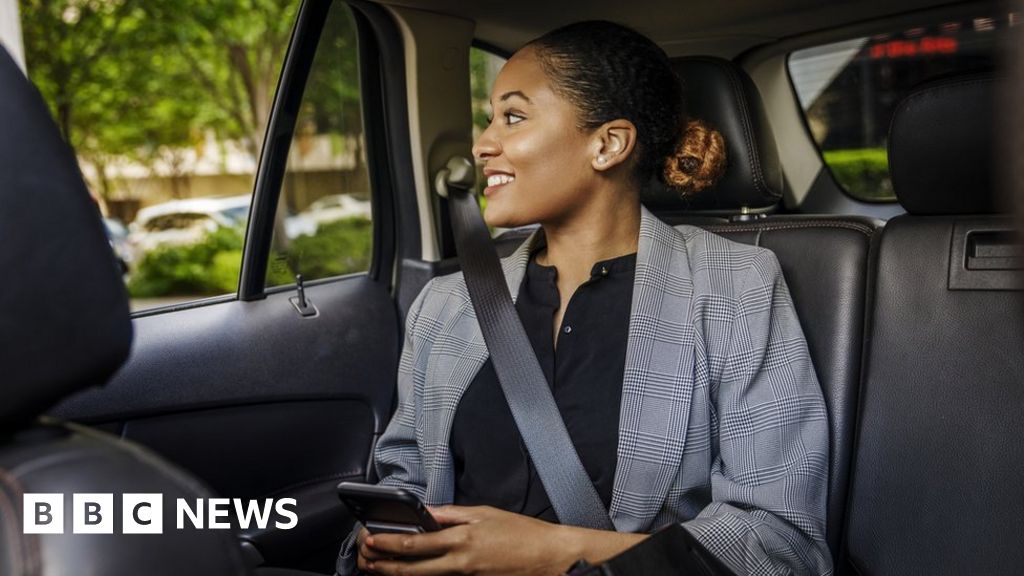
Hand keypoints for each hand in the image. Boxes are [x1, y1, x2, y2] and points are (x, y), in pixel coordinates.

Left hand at [362, 505, 573, 574]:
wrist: (548, 558)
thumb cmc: (521, 533)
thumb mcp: (484, 514)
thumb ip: (451, 515)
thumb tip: (427, 513)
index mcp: (462, 541)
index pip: (417, 543)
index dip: (391, 543)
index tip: (373, 540)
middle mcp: (460, 564)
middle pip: (412, 570)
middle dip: (386, 566)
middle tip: (367, 560)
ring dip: (399, 574)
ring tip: (380, 569)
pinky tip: (412, 572)